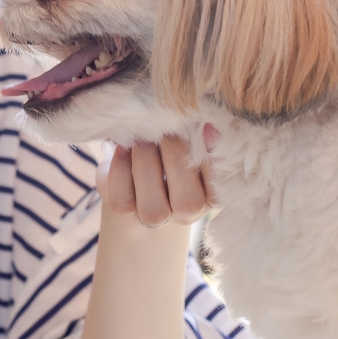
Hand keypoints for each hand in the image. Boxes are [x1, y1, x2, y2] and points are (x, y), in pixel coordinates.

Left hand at [101, 125, 219, 227]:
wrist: (134, 173)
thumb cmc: (170, 152)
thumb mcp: (188, 146)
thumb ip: (197, 140)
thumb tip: (203, 121)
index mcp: (208, 197)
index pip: (217, 189)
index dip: (212, 161)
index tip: (206, 128)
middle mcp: (185, 213)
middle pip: (187, 202)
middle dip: (177, 160)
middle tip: (167, 132)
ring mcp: (154, 217)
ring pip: (153, 207)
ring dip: (147, 165)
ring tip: (142, 139)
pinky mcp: (124, 210)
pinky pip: (122, 199)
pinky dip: (121, 169)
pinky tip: (123, 148)